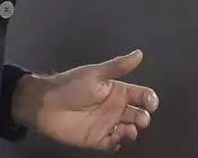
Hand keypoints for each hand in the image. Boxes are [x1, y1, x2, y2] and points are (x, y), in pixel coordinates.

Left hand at [12, 50, 157, 151]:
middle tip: (141, 119)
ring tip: (128, 130)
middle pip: (137, 114)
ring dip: (132, 131)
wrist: (45, 104)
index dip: (149, 99)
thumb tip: (139, 53)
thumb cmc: (71, 85)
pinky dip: (117, 143)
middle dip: (143, 117)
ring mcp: (106, 124)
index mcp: (116, 91)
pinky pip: (112, 144)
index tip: (151, 103)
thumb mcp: (95, 74)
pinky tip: (114, 138)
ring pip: (128, 130)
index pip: (140, 95)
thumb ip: (118, 66)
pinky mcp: (97, 139)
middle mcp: (114, 108)